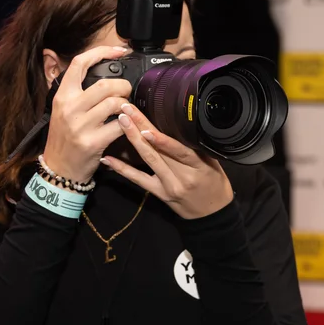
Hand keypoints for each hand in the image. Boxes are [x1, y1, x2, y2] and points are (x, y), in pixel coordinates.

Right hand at [42, 46, 131, 183]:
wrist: (59, 169)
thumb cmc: (65, 138)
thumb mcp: (62, 110)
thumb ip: (77, 92)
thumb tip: (100, 72)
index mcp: (62, 96)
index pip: (79, 63)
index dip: (102, 52)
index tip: (120, 51)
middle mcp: (69, 108)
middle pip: (105, 84)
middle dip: (123, 86)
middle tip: (125, 93)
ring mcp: (80, 125)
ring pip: (114, 103)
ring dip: (127, 105)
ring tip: (125, 110)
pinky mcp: (92, 142)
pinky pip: (119, 125)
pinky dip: (128, 125)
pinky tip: (126, 126)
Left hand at [101, 104, 233, 219]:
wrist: (212, 214)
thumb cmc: (214, 184)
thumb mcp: (213, 163)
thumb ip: (196, 147)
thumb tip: (179, 124)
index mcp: (198, 166)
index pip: (178, 149)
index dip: (161, 137)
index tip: (146, 123)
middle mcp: (182, 176)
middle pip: (158, 150)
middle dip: (141, 127)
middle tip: (126, 110)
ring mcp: (169, 185)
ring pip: (148, 160)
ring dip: (132, 140)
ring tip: (121, 123)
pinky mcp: (159, 193)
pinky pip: (138, 179)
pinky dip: (122, 169)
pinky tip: (109, 158)